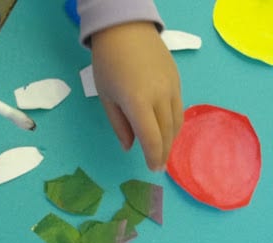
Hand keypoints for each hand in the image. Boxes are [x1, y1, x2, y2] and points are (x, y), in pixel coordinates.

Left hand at [91, 21, 182, 170]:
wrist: (125, 29)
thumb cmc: (108, 64)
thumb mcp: (107, 96)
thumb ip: (119, 124)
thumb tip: (129, 147)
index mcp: (138, 102)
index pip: (151, 138)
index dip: (153, 157)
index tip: (152, 168)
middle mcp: (160, 97)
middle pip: (167, 133)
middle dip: (163, 152)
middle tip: (159, 165)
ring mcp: (173, 87)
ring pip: (177, 122)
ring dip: (171, 139)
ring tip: (163, 150)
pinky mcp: (178, 80)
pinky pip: (180, 108)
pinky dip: (175, 123)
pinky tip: (167, 128)